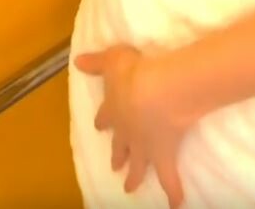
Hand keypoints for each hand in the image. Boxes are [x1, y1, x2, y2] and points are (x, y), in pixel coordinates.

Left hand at [76, 45, 194, 206]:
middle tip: (114, 166)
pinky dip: (173, 192)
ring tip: (130, 188)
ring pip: (138, 165)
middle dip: (117, 155)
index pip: (106, 117)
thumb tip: (78, 61)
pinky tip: (176, 205)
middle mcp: (126, 132)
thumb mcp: (112, 60)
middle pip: (120, 147)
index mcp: (114, 110)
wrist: (154, 91)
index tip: (99, 127)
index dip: (103, 121)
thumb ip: (96, 62)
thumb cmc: (134, 72)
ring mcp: (143, 147)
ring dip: (134, 177)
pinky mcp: (163, 155)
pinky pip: (169, 178)